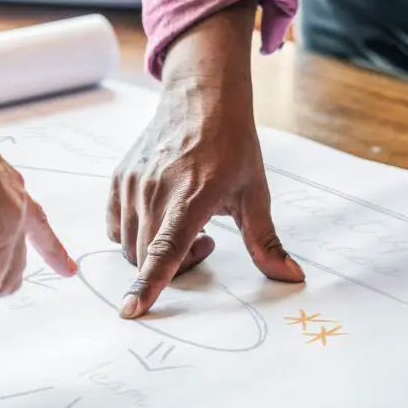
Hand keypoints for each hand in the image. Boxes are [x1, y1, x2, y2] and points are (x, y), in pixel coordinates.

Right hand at [109, 0, 303, 319]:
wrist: (201, 97)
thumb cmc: (232, 143)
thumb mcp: (255, 193)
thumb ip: (265, 241)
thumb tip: (291, 277)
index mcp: (192, 197)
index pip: (164, 251)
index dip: (148, 284)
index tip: (131, 310)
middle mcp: (156, 191)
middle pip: (146, 256)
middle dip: (172, 267)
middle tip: (204, 243)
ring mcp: (133, 184)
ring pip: (129, 244)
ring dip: (154, 251)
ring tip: (185, 225)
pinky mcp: (120, 179)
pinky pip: (117, 226)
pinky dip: (135, 234)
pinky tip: (161, 216)